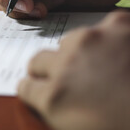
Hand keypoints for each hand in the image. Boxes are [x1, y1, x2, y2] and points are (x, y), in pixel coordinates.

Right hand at [17, 11, 129, 129]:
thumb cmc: (127, 123)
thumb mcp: (85, 126)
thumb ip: (64, 113)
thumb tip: (56, 104)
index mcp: (55, 99)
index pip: (25, 87)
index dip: (33, 89)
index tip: (40, 89)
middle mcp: (66, 66)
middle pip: (38, 60)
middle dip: (49, 70)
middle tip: (72, 79)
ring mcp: (91, 43)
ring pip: (68, 42)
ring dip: (78, 53)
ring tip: (102, 65)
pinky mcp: (118, 26)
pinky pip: (102, 27)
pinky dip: (109, 38)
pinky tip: (124, 51)